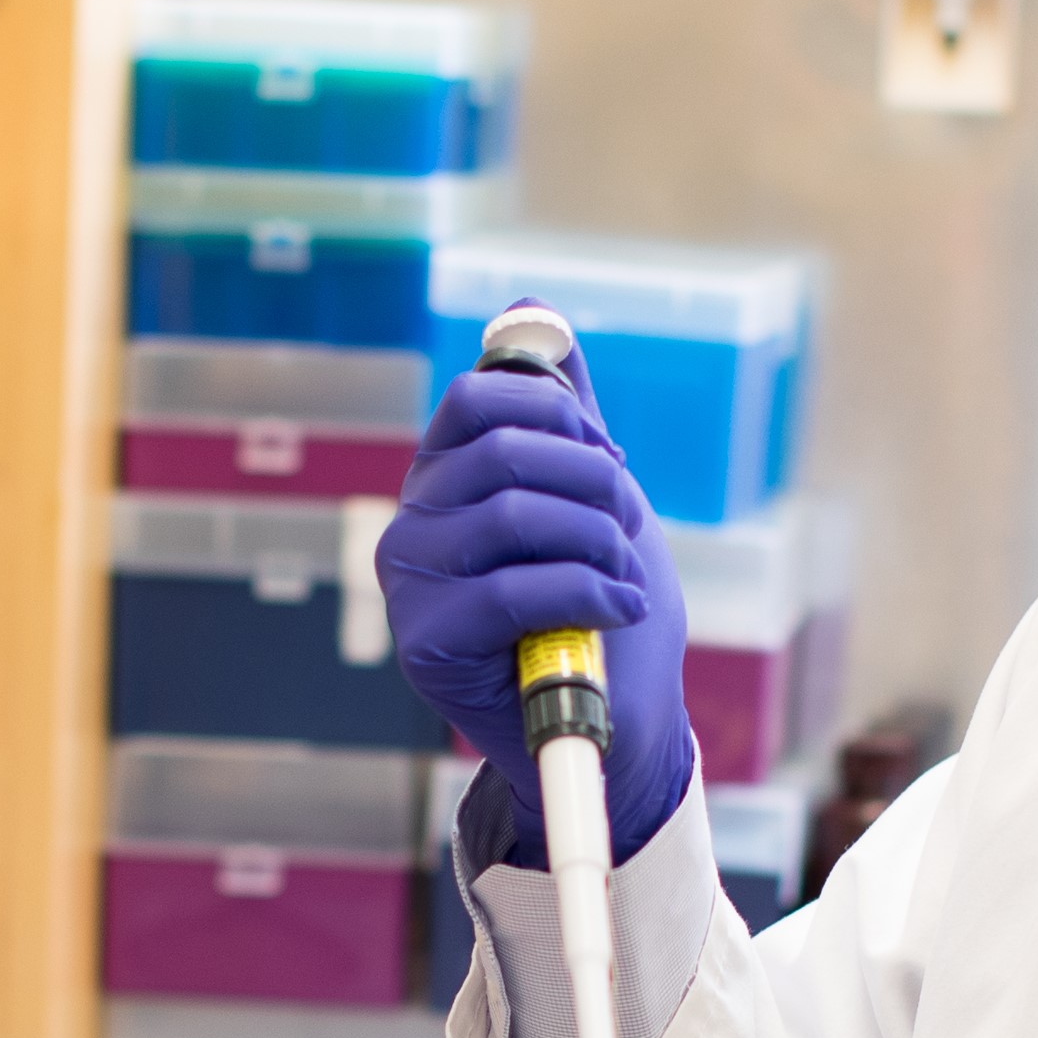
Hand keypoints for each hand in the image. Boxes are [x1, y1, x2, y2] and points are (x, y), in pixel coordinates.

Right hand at [375, 343, 692, 857]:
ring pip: (514, 514)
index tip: (609, 459)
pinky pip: (513, 588)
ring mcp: (410, 585)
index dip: (558, 413)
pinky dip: (588, 592)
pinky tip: (623, 609)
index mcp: (443, 479)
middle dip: (593, 479)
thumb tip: (534, 310)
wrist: (618, 726)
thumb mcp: (594, 498)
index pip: (478, 397)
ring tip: (627, 578)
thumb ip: (564, 414)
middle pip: (503, 448)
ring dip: (599, 541)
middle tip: (627, 526)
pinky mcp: (425, 643)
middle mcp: (412, 524)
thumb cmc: (604, 612)